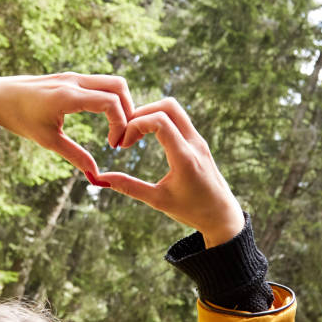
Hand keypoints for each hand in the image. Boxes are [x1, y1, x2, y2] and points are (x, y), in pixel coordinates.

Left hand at [0, 72, 133, 173]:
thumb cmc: (20, 117)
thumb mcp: (47, 140)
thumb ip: (74, 156)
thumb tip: (96, 176)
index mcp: (67, 96)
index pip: (111, 102)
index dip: (120, 124)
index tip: (114, 145)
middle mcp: (74, 81)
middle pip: (119, 86)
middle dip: (129, 111)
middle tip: (123, 135)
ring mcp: (73, 76)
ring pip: (112, 82)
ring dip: (122, 104)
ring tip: (117, 128)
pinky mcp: (71, 77)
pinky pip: (101, 83)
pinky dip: (111, 98)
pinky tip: (106, 118)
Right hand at [96, 98, 243, 247]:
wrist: (222, 216)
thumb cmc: (191, 211)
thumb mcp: (157, 200)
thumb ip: (128, 187)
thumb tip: (99, 179)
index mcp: (185, 157)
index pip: (159, 121)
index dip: (135, 126)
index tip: (122, 145)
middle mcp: (194, 143)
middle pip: (167, 105)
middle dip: (140, 113)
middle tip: (125, 134)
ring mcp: (198, 139)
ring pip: (173, 108)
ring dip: (150, 114)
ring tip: (133, 135)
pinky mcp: (197, 141)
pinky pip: (177, 118)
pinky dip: (158, 120)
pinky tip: (145, 137)